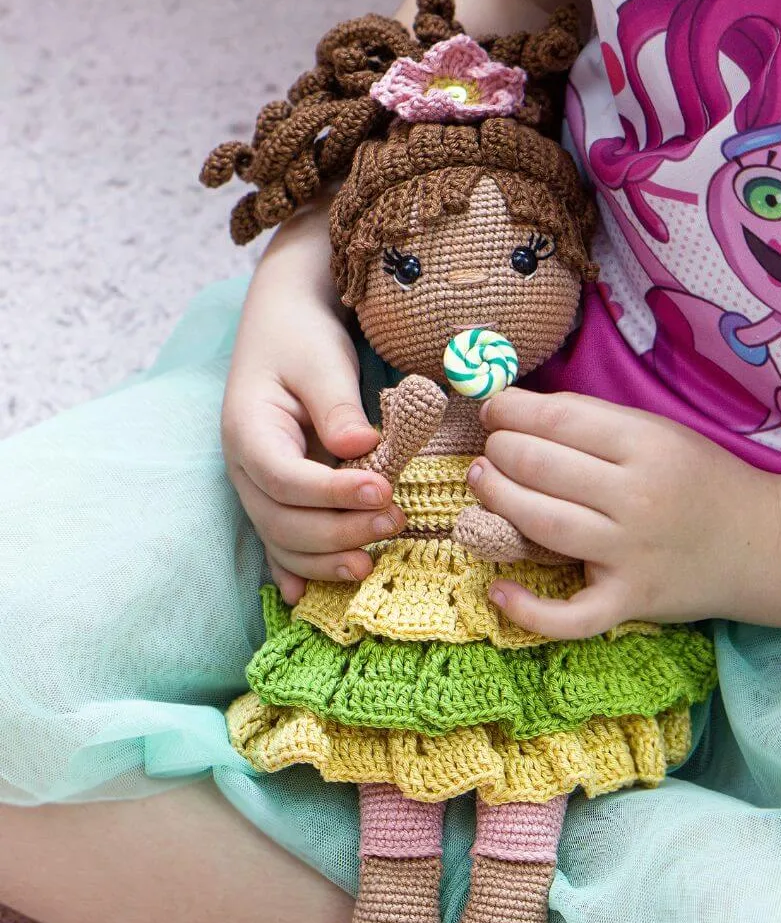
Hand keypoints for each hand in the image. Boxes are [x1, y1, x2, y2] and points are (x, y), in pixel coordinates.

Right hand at [221, 212, 405, 603]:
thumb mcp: (322, 360)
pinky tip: (309, 597)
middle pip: (282, 519)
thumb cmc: (303, 338)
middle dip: (338, 530)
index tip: (383, 490)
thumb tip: (362, 447)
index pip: (285, 479)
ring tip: (373, 560)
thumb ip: (337, 405)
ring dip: (326, 557)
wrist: (283, 325)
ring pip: (281, 540)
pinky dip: (295, 569)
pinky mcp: (275, 495)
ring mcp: (255, 486)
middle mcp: (243, 466)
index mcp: (248, 430)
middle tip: (395, 522)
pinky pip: (279, 541)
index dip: (333, 493)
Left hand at [466, 388, 774, 635]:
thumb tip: (520, 409)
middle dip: (501, 450)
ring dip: (498, 500)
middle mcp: (639, 497)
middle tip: (489, 449)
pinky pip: (571, 615)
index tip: (493, 409)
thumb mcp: (660, 433)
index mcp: (648, 445)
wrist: (764, 544)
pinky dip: (530, 610)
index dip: (511, 411)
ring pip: (542, 524)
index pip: (559, 419)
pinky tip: (498, 591)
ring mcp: (633, 553)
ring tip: (482, 482)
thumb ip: (596, 422)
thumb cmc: (702, 480)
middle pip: (541, 466)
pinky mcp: (632, 601)